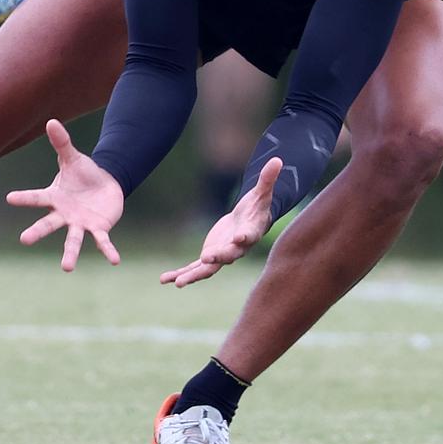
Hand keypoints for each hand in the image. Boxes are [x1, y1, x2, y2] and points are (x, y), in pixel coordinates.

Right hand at [6, 119, 123, 271]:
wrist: (105, 185)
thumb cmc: (84, 173)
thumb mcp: (73, 158)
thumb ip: (62, 143)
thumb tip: (51, 121)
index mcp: (55, 198)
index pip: (37, 197)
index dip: (24, 197)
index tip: (9, 198)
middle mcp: (64, 214)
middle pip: (48, 224)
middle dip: (37, 232)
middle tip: (23, 240)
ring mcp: (80, 224)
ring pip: (73, 240)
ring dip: (70, 254)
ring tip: (66, 268)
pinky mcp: (98, 228)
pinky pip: (102, 241)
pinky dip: (108, 250)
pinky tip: (115, 260)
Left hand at [160, 157, 282, 287]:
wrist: (248, 223)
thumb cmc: (257, 208)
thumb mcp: (262, 193)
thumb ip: (267, 180)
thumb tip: (278, 160)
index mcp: (249, 233)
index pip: (248, 236)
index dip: (244, 238)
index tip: (239, 239)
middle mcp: (235, 249)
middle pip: (227, 255)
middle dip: (217, 258)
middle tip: (207, 260)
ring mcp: (221, 255)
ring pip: (207, 268)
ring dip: (193, 275)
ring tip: (178, 283)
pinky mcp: (209, 257)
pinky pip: (193, 268)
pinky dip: (180, 274)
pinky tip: (164, 279)